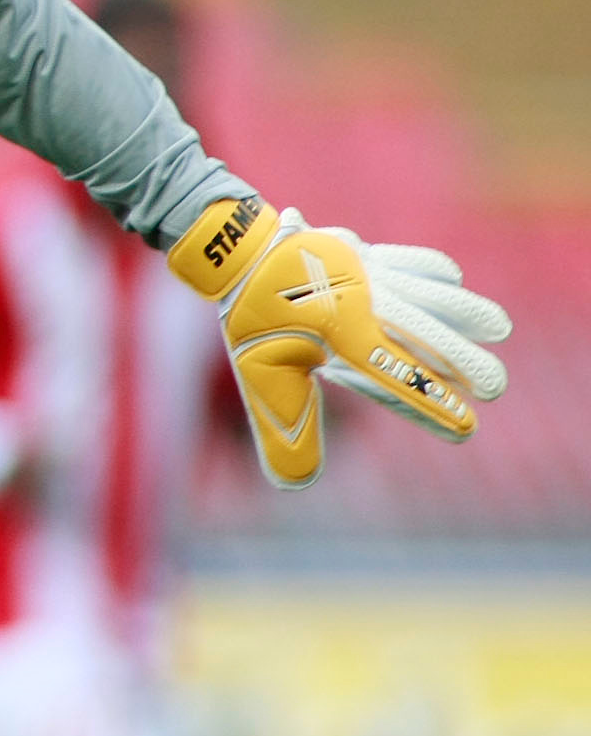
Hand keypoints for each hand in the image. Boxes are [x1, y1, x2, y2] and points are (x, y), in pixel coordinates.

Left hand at [167, 197, 511, 487]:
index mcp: (337, 335)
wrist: (236, 254)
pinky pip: (413, 260)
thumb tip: (295, 484)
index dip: (431, 404)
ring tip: (498, 328)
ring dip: (465, 311)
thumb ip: (285, 429)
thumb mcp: (261, 380)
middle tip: (494, 387)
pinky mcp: (367, 252)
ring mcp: (367, 272)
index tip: (466, 428)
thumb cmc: (251, 323)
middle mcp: (360, 302)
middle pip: (426, 332)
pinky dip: (437, 272)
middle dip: (464, 361)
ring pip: (429, 291)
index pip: (394, 376)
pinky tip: (453, 286)